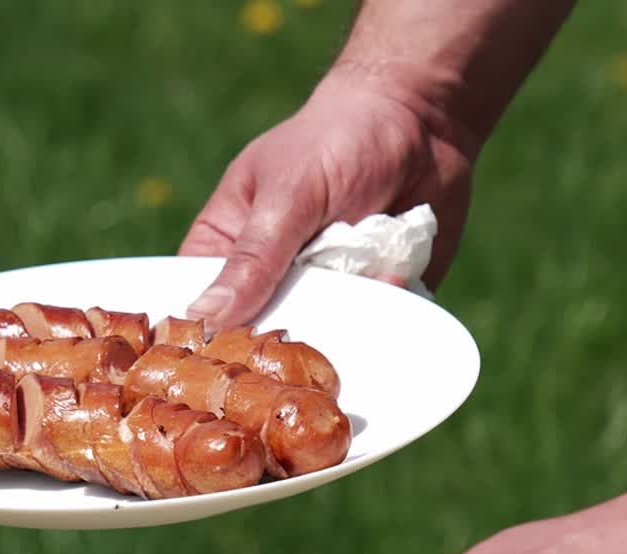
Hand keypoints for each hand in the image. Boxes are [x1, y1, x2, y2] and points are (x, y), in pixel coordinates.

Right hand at [180, 64, 475, 327]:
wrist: (425, 120)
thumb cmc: (338, 139)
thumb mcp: (289, 195)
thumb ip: (253, 258)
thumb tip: (204, 317)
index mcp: (226, 249)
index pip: (202, 309)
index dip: (208, 339)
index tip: (222, 362)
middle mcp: (268, 281)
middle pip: (260, 338)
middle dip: (285, 339)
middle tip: (304, 331)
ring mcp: (319, 295)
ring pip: (317, 342)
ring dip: (340, 322)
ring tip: (360, 277)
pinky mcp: (365, 302)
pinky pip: (367, 330)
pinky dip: (383, 309)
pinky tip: (394, 273)